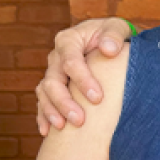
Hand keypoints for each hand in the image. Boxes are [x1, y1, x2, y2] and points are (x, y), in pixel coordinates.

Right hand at [35, 17, 132, 134]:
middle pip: (52, 80)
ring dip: (52, 111)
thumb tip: (108, 49)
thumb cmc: (113, 36)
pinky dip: (43, 116)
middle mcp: (56, 57)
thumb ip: (114, 35)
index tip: (98, 98)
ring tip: (62, 128)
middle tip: (80, 120)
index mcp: (69, 40)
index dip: (82, 80)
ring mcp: (52, 73)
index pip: (70, 61)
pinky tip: (47, 132)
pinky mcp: (53, 88)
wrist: (107, 44)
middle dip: (64, 102)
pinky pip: (42, 102)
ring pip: (44, 93)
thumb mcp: (117, 28)